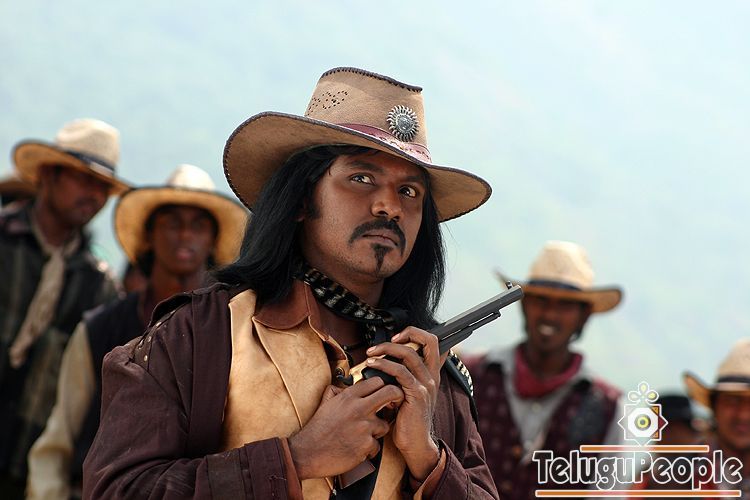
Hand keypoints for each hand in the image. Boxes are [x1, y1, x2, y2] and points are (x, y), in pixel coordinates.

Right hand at [288, 377, 403, 478]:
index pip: (376, 381)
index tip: (385, 392)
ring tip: (361, 436)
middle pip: (390, 393)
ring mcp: (364, 427)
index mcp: (348, 396)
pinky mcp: (366, 445)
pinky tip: (356, 449)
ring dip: (376, 431)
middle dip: (396, 397)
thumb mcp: (325, 403)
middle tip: (394, 403)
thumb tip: (344, 386)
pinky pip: (376, 445)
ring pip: (384, 424)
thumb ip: (336, 391)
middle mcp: (358, 408)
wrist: (307, 452)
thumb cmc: (317, 429)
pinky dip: (368, 449)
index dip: (383, 386)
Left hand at [364, 327, 445, 480]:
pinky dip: (384, 365)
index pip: (432, 343)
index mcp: (430, 374)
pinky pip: (400, 372)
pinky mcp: (417, 394)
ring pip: (409, 354)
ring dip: (387, 349)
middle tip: (385, 341)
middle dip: (406, 333)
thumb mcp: (406, 393)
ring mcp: (426, 384)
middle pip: (428, 341)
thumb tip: (383, 361)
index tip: (396, 337)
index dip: (415, 333)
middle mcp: (431, 376)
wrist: (414, 443)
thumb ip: (401, 377)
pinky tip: (373, 365)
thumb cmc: (407, 419)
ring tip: (371, 353)